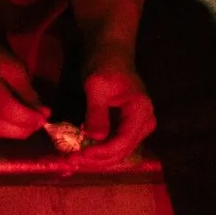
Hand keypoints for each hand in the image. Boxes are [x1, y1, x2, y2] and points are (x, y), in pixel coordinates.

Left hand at [68, 41, 155, 169]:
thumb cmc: (104, 64)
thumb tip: (95, 137)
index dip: (101, 153)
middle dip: (96, 160)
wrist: (111, 54)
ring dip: (96, 159)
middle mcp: (145, 123)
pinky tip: (80, 152)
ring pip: (117, 153)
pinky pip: (114, 146)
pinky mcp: (128, 129)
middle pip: (121, 152)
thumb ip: (97, 112)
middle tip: (70, 161)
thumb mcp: (96, 85)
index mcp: (141, 112)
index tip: (79, 155)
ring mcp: (138, 128)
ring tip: (72, 159)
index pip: (123, 142)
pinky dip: (98, 151)